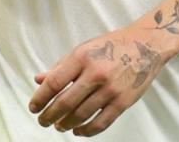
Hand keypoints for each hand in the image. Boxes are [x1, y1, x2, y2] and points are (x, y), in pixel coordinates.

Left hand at [29, 25, 164, 135]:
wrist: (145, 46)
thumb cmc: (110, 46)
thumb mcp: (82, 49)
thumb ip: (60, 66)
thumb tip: (39, 80)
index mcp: (82, 57)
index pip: (54, 83)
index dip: (40, 98)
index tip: (33, 107)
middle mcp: (95, 73)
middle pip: (65, 102)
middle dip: (50, 115)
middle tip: (43, 121)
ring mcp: (110, 89)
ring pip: (81, 115)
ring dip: (66, 124)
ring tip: (58, 126)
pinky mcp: (123, 102)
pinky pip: (101, 123)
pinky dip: (86, 131)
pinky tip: (78, 131)